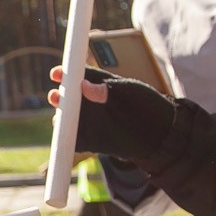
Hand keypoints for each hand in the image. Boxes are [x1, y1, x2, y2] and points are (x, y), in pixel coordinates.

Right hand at [47, 65, 175, 160]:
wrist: (160, 136)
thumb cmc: (148, 107)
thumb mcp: (130, 92)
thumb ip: (108, 88)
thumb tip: (85, 86)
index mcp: (100, 85)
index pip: (78, 77)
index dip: (66, 75)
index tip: (57, 74)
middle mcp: (91, 102)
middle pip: (68, 98)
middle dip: (59, 96)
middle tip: (55, 96)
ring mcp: (90, 121)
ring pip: (67, 118)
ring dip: (60, 116)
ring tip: (59, 115)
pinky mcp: (89, 141)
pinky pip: (72, 139)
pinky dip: (66, 137)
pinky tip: (64, 134)